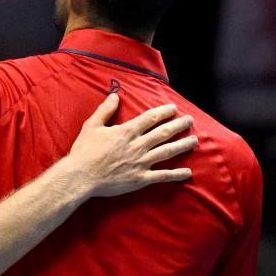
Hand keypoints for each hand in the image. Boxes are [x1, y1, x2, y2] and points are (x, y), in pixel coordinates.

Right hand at [62, 94, 196, 197]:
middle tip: (190, 120)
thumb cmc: (84, 151)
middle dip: (179, 125)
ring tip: (194, 140)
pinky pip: (162, 176)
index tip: (173, 108)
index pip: (150, 118)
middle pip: (163, 133)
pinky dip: (176, 174)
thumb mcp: (91, 126)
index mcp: (127, 132)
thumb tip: (115, 95)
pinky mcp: (140, 179)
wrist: (81, 176)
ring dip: (182, 145)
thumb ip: (105, 110)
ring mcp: (141, 163)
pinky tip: (188, 172)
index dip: (164, 112)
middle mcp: (138, 145)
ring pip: (167, 151)